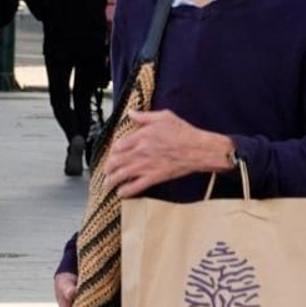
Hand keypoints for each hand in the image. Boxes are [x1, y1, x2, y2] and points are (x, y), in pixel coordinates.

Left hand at [103, 110, 228, 197]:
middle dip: (108, 168)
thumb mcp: (164, 117)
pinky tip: (121, 193)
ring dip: (111, 181)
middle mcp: (140, 152)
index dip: (112, 151)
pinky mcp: (154, 177)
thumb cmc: (184, 132)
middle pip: (115, 162)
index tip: (113, 155)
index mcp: (141, 136)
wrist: (199, 149)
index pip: (117, 145)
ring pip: (121, 175)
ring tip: (108, 185)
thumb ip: (144, 116)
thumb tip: (130, 113)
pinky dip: (125, 191)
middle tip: (106, 172)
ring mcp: (146, 166)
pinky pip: (134, 187)